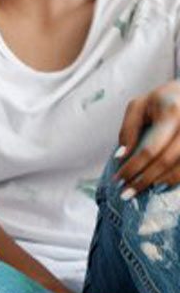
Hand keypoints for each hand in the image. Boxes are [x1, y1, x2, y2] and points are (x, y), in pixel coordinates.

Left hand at [115, 80, 179, 197]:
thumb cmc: (161, 100)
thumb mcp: (139, 106)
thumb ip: (128, 130)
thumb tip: (121, 157)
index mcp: (172, 112)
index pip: (150, 149)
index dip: (133, 168)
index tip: (118, 180)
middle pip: (167, 161)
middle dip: (145, 180)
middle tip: (127, 193)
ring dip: (162, 182)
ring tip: (144, 189)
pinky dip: (177, 177)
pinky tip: (163, 183)